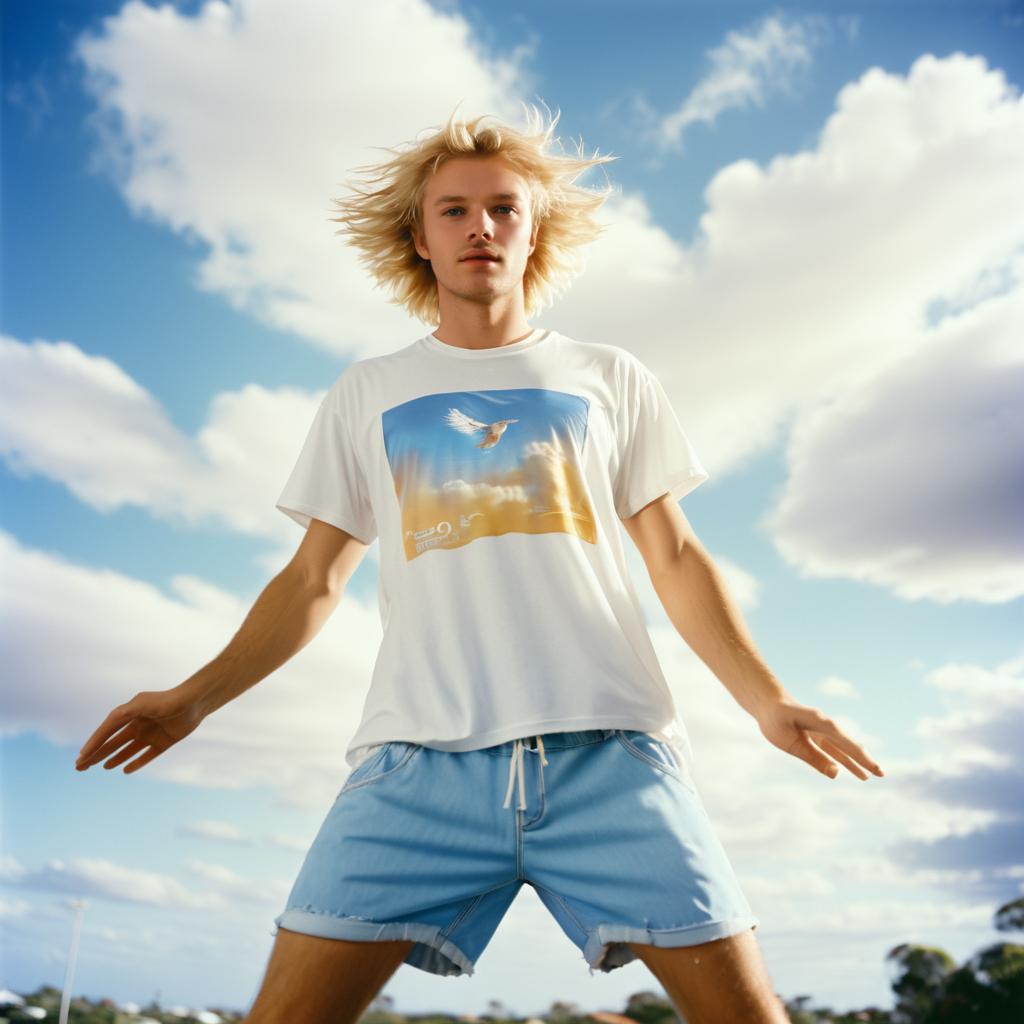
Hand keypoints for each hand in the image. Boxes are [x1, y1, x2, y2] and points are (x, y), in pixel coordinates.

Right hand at [75, 685, 205, 774]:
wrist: (196, 702)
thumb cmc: (169, 700)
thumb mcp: (144, 703)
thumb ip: (127, 711)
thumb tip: (109, 719)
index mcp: (130, 713)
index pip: (107, 730)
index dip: (94, 743)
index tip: (82, 756)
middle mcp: (139, 724)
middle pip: (113, 742)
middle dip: (97, 753)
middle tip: (80, 767)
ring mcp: (151, 733)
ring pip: (127, 749)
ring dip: (114, 758)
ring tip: (101, 767)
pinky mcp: (164, 742)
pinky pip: (147, 755)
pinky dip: (136, 762)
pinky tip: (124, 770)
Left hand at [754, 696, 884, 779]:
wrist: (767, 702)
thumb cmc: (776, 719)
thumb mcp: (790, 741)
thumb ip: (812, 757)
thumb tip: (836, 773)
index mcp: (821, 723)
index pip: (845, 743)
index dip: (860, 757)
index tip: (874, 769)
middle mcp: (825, 726)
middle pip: (848, 746)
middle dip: (864, 760)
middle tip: (881, 774)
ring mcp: (820, 731)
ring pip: (841, 750)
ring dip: (854, 763)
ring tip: (868, 777)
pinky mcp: (814, 736)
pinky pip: (830, 750)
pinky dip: (840, 759)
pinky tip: (845, 769)